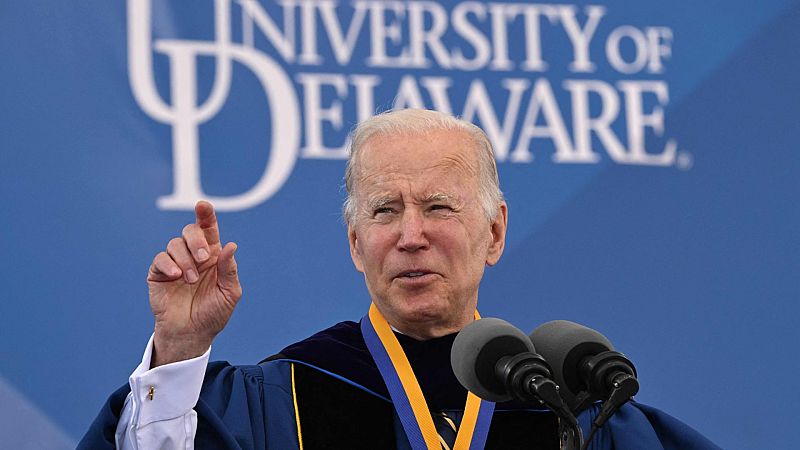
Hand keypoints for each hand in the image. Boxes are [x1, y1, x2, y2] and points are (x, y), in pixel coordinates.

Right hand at [147, 201, 241, 366]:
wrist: (192, 334)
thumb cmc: (213, 313)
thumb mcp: (229, 292)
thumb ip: (229, 269)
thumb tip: (231, 245)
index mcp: (212, 256)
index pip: (209, 230)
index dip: (206, 215)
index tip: (203, 205)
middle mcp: (193, 255)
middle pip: (191, 231)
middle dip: (197, 240)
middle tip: (204, 259)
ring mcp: (175, 263)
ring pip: (175, 244)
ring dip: (185, 260)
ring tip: (191, 280)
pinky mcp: (159, 273)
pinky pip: (160, 258)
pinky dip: (169, 264)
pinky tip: (176, 276)